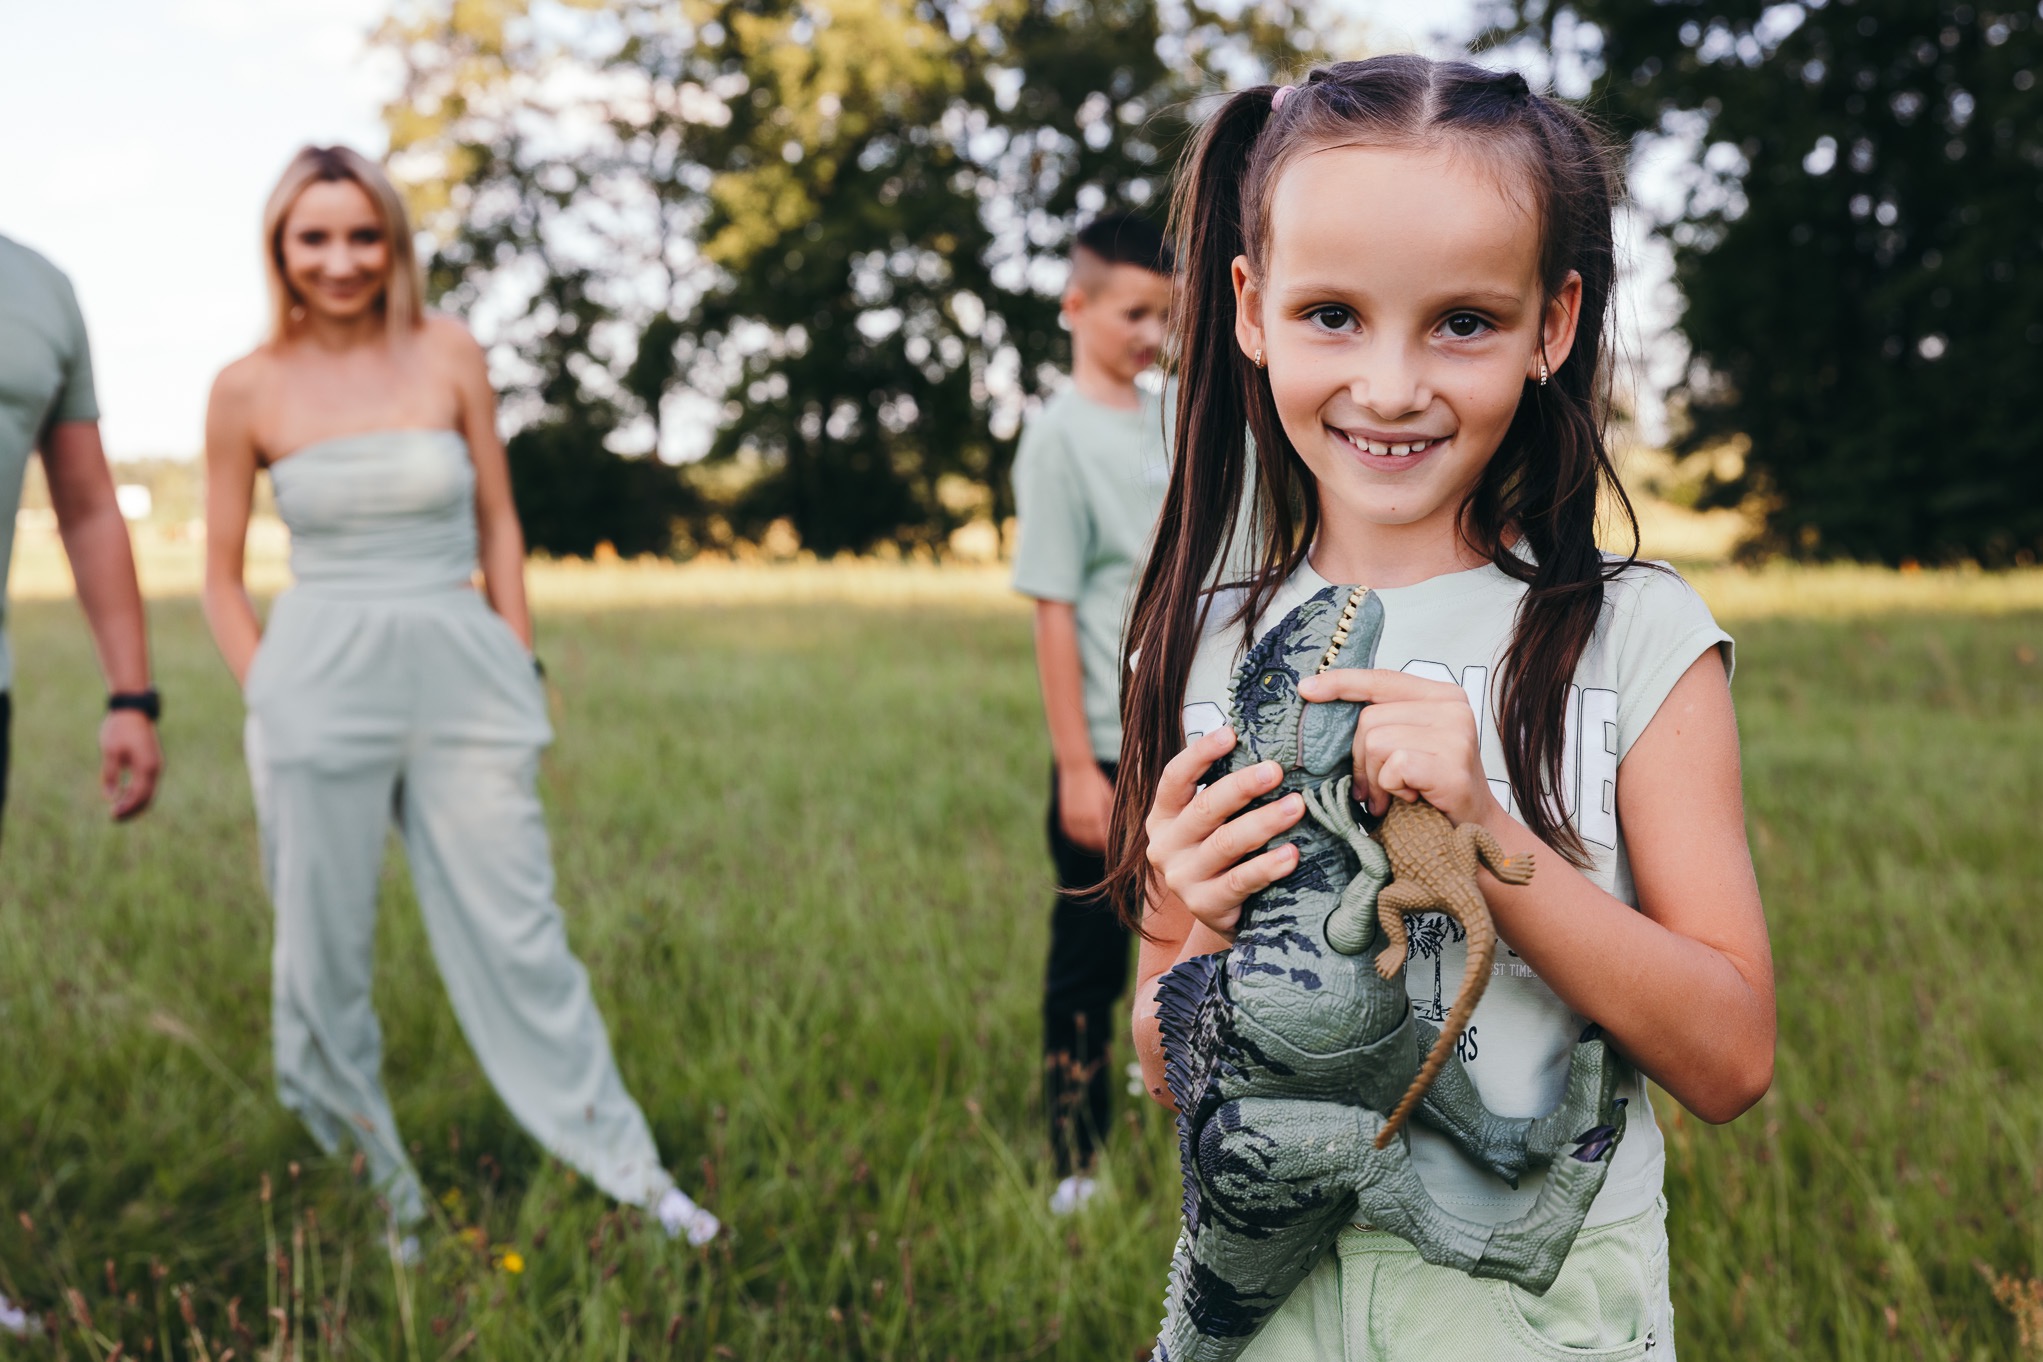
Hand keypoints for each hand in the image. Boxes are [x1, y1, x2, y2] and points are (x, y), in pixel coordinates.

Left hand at [99, 710, 161, 819]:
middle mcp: (155, 768)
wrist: (133, 709)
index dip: (126, 808)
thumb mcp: (111, 752)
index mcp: (146, 767)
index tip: (112, 815)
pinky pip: (148, 783)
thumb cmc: (120, 729)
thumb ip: (111, 775)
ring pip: (149, 791)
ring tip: (119, 810)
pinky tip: (125, 795)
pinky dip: (138, 793)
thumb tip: (110, 797)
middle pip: (147, 797)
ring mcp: (155, 764)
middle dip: (132, 810)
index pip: (139, 795)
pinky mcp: (152, 761)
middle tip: (114, 818)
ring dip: (135, 803)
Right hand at [1056, 761, 1114, 851]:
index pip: (1103, 840)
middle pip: (1092, 843)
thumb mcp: (1110, 800)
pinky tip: (1085, 835)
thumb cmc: (1098, 783)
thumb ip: (1111, 818)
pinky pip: (1071, 834)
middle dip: (1100, 845)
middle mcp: (1081, 820)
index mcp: (1095, 817)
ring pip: (1080, 840)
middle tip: (1107, 846)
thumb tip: (1116, 833)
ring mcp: (1071, 819)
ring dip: (1089, 843)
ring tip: (1097, 842)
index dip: (1108, 845)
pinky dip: (1078, 837)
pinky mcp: (1064, 817)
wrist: (1077, 770)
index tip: (1114, 846)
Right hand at [1144, 726, 1305, 938]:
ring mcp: (1182, 878)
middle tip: (1277, 770)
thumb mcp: (1212, 824)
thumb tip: (1266, 748)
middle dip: (1242, 786)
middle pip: (1204, 808)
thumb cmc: (1224, 856)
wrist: (1223, 914)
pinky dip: (1268, 866)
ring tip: (1298, 806)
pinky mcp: (1205, 906)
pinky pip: (1240, 882)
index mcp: (1163, 816)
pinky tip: (1292, 854)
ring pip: (1226, 843)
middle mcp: (1165, 846)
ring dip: (1265, 822)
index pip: (1175, 778)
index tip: (1231, 733)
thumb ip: (1224, 794)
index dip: (1201, 754)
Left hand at [1296, 669, 1498, 824]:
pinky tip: (1411, 799)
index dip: (1341, 683)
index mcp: (1442, 694)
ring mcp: (1456, 733)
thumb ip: (1384, 721)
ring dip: (1376, 779)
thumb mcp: (1409, 744)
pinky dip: (1392, 789)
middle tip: (1377, 788)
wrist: (1476, 831)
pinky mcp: (1452, 763)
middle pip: (1369, 718)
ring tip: (1395, 796)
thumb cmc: (1433, 790)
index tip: (1307, 688)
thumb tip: (1323, 704)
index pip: (1381, 679)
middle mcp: (1453, 706)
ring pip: (1376, 742)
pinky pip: (1392, 767)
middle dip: (1361, 759)